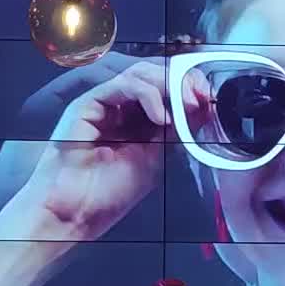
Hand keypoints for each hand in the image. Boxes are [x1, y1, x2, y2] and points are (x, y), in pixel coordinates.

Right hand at [0, 57, 201, 243]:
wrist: (77, 212)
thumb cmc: (109, 192)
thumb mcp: (156, 157)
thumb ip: (175, 131)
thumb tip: (201, 108)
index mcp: (134, 117)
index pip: (163, 86)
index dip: (187, 86)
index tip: (207, 98)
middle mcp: (118, 106)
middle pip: (153, 73)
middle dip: (182, 81)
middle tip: (200, 98)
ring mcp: (102, 103)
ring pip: (140, 73)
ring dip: (169, 85)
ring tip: (185, 107)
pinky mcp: (87, 104)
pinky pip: (123, 86)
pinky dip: (149, 96)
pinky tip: (162, 119)